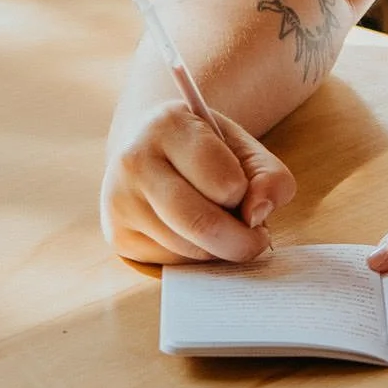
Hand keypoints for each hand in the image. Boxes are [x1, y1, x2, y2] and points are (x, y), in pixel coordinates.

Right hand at [103, 96, 294, 267]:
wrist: (148, 146)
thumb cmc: (204, 149)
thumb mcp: (243, 147)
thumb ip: (269, 176)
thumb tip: (257, 216)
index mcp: (168, 125)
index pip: (225, 182)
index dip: (245, 194)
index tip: (245, 191)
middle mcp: (134, 161)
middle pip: (202, 224)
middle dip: (242, 241)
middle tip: (257, 237)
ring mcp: (119, 201)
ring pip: (189, 249)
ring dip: (219, 248)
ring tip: (220, 224)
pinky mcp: (118, 236)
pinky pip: (172, 262)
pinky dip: (194, 256)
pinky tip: (191, 232)